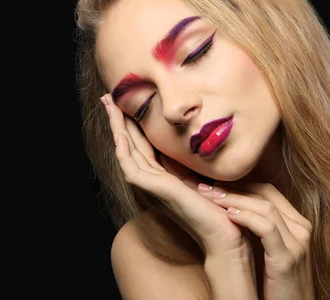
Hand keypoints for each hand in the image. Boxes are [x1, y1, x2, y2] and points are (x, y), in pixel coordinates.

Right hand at [100, 94, 251, 259]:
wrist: (222, 232)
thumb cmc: (218, 205)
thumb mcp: (202, 172)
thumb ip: (192, 158)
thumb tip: (195, 134)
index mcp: (162, 174)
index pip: (141, 143)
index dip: (132, 123)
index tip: (126, 102)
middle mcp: (153, 179)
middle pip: (129, 143)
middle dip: (118, 120)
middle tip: (108, 97)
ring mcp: (151, 185)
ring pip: (126, 151)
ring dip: (117, 128)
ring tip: (110, 106)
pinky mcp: (155, 190)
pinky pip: (132, 167)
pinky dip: (124, 151)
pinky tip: (120, 134)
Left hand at [197, 182, 314, 299]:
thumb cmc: (280, 287)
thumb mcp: (275, 253)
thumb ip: (264, 232)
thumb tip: (235, 212)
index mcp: (299, 224)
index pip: (269, 192)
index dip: (242, 185)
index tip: (216, 184)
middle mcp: (301, 229)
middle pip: (266, 195)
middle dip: (234, 188)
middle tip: (206, 186)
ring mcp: (297, 243)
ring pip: (265, 207)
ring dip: (235, 199)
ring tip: (211, 197)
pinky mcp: (287, 259)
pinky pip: (267, 229)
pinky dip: (247, 218)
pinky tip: (229, 216)